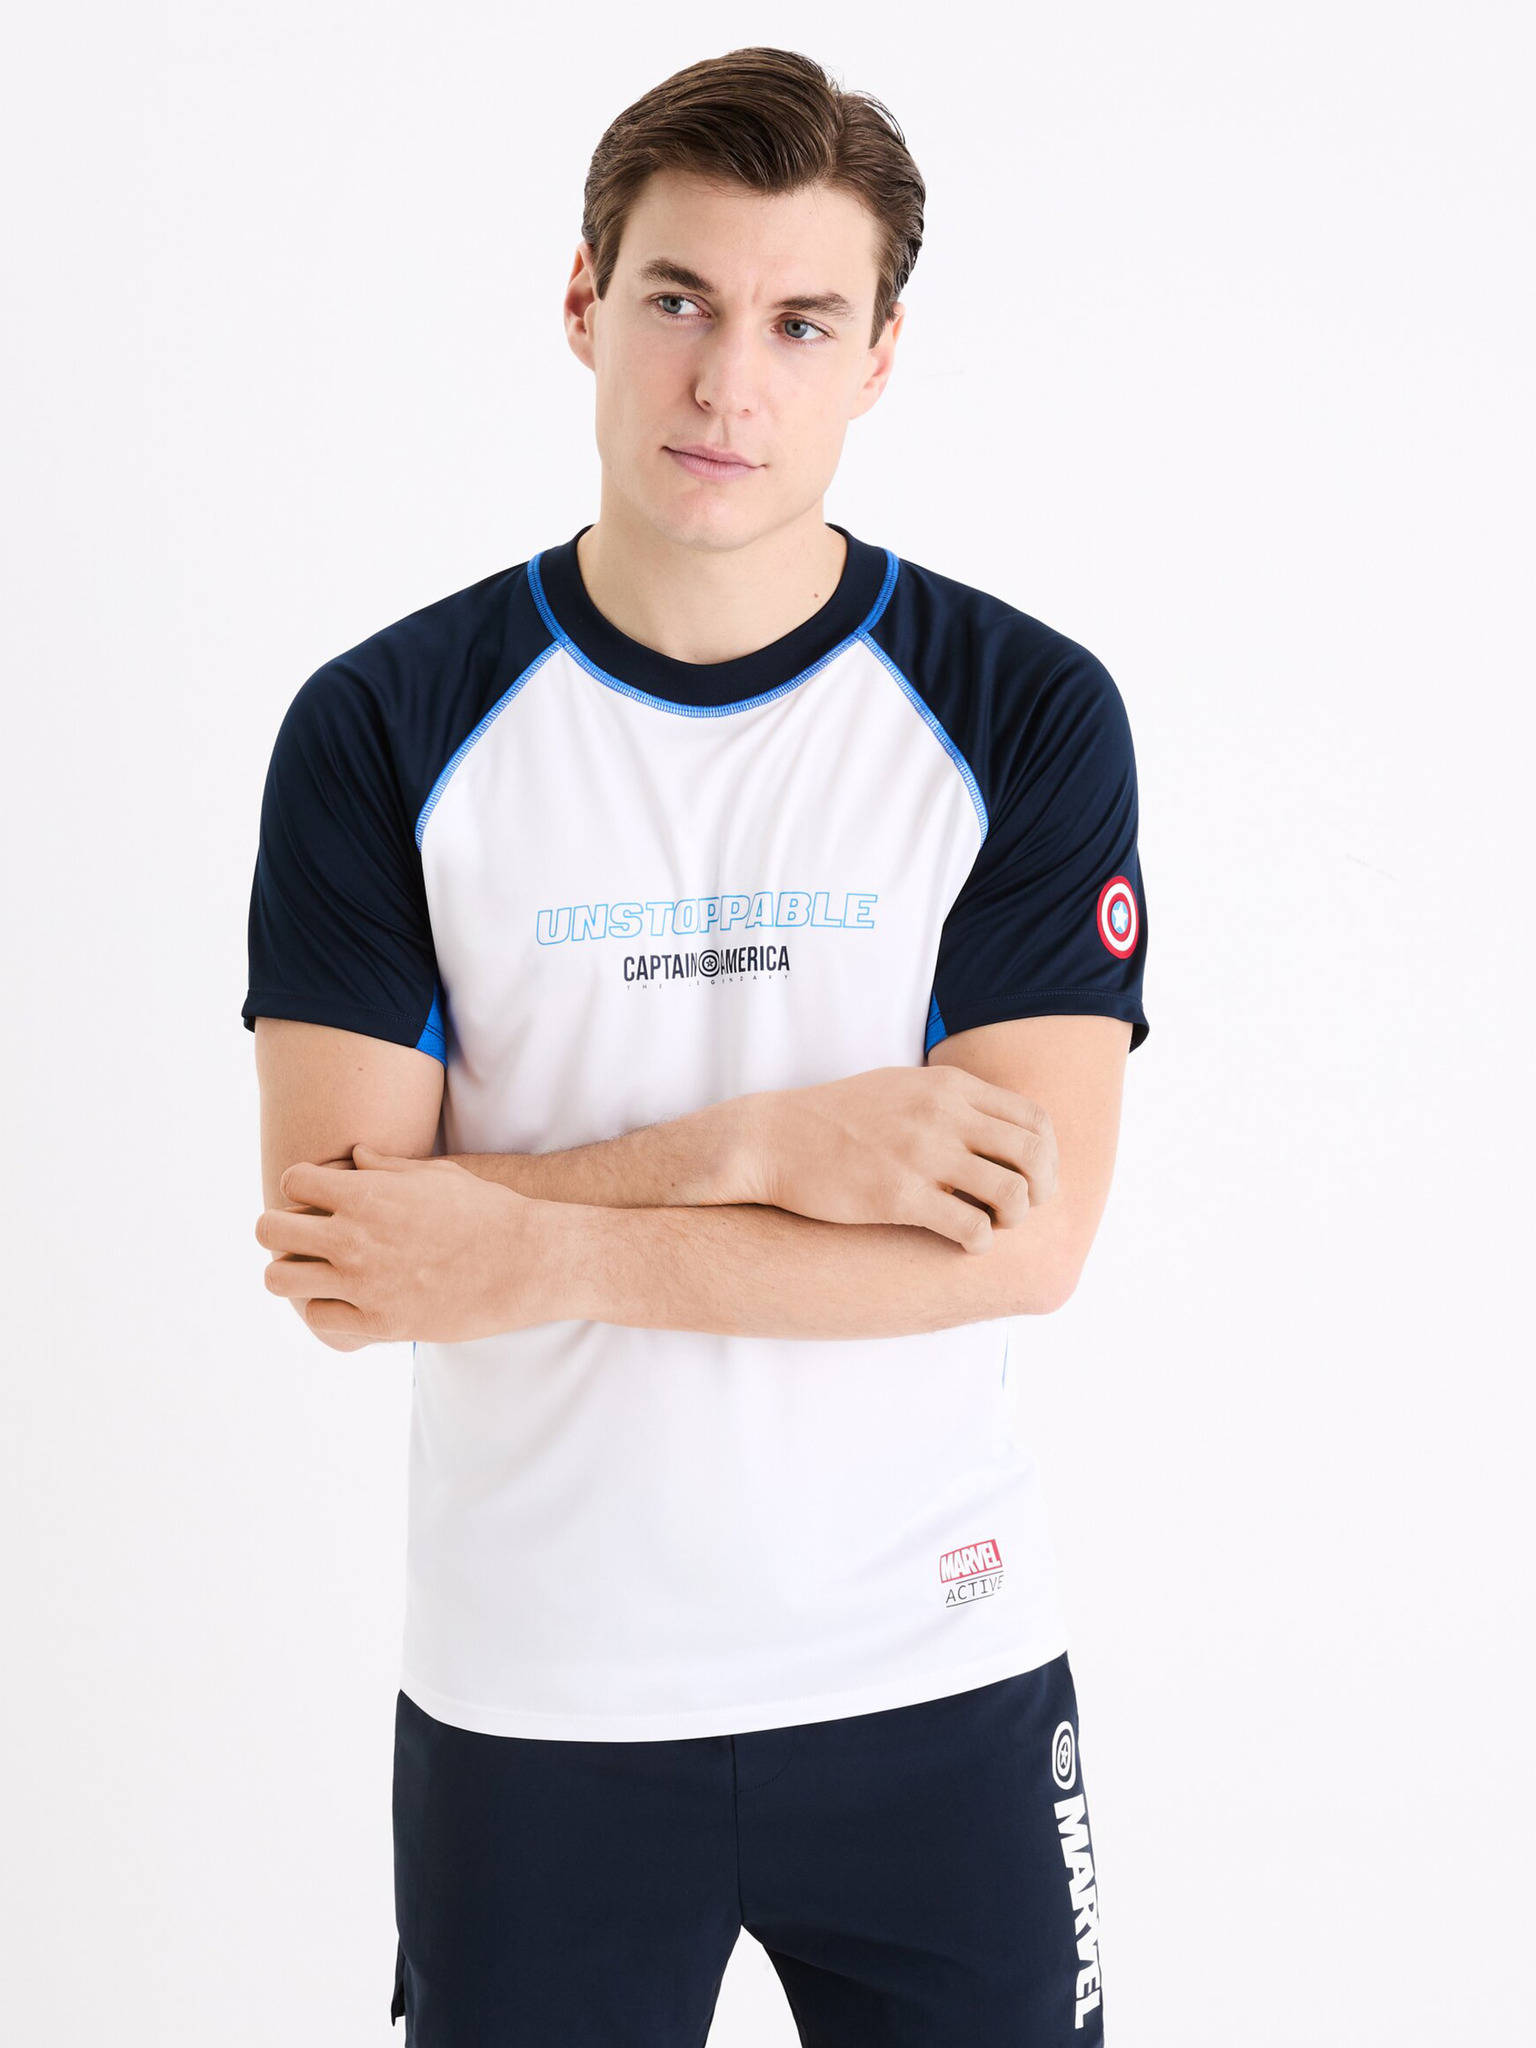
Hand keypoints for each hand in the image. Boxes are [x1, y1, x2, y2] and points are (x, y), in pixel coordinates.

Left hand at [255, 1143, 559, 1344]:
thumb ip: (386, 1167)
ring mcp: (363, 1285)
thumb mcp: (437, 1175)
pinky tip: (346, 1300)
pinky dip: (326, 1308)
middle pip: (269, 1229)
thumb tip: (354, 1157)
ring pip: (279, 1279)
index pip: (292, 1182)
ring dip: (290, 1271)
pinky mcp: (380, 1323)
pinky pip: (320, 1317)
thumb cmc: (487, 1210)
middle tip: (303, 1235)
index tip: (319, 1199)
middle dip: (280, 1228)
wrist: (528, 1261)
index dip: (301, 1187)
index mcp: (365, 1195)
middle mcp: (353, 1239)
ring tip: (314, 1271)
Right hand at [747, 1065, 1057, 1252]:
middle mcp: (942, 1114)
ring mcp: (921, 1154)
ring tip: (992, 1227)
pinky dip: (981, 1243)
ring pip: (1012, 1194)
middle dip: (1041, 1190)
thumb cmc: (839, 1117)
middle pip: (1034, 1155)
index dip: (1048, 1157)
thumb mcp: (903, 1087)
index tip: (1035, 1180)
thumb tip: (1002, 1123)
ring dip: (1014, 1219)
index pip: (1035, 1119)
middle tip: (1024, 1210)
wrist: (775, 1139)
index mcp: (948, 1086)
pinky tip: (965, 1244)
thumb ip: (954, 1099)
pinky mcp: (898, 1196)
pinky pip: (971, 1227)